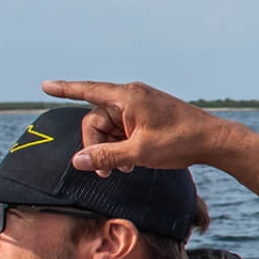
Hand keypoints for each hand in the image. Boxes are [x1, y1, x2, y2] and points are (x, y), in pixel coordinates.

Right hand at [41, 79, 227, 174]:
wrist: (214, 141)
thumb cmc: (180, 142)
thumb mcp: (139, 153)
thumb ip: (106, 156)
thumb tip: (78, 161)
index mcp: (128, 96)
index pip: (87, 90)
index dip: (64, 89)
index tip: (44, 86)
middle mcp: (132, 96)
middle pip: (97, 119)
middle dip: (96, 145)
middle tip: (107, 172)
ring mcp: (141, 105)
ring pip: (110, 127)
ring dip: (111, 148)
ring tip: (125, 168)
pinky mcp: (148, 115)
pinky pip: (123, 129)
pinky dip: (122, 145)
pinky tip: (131, 162)